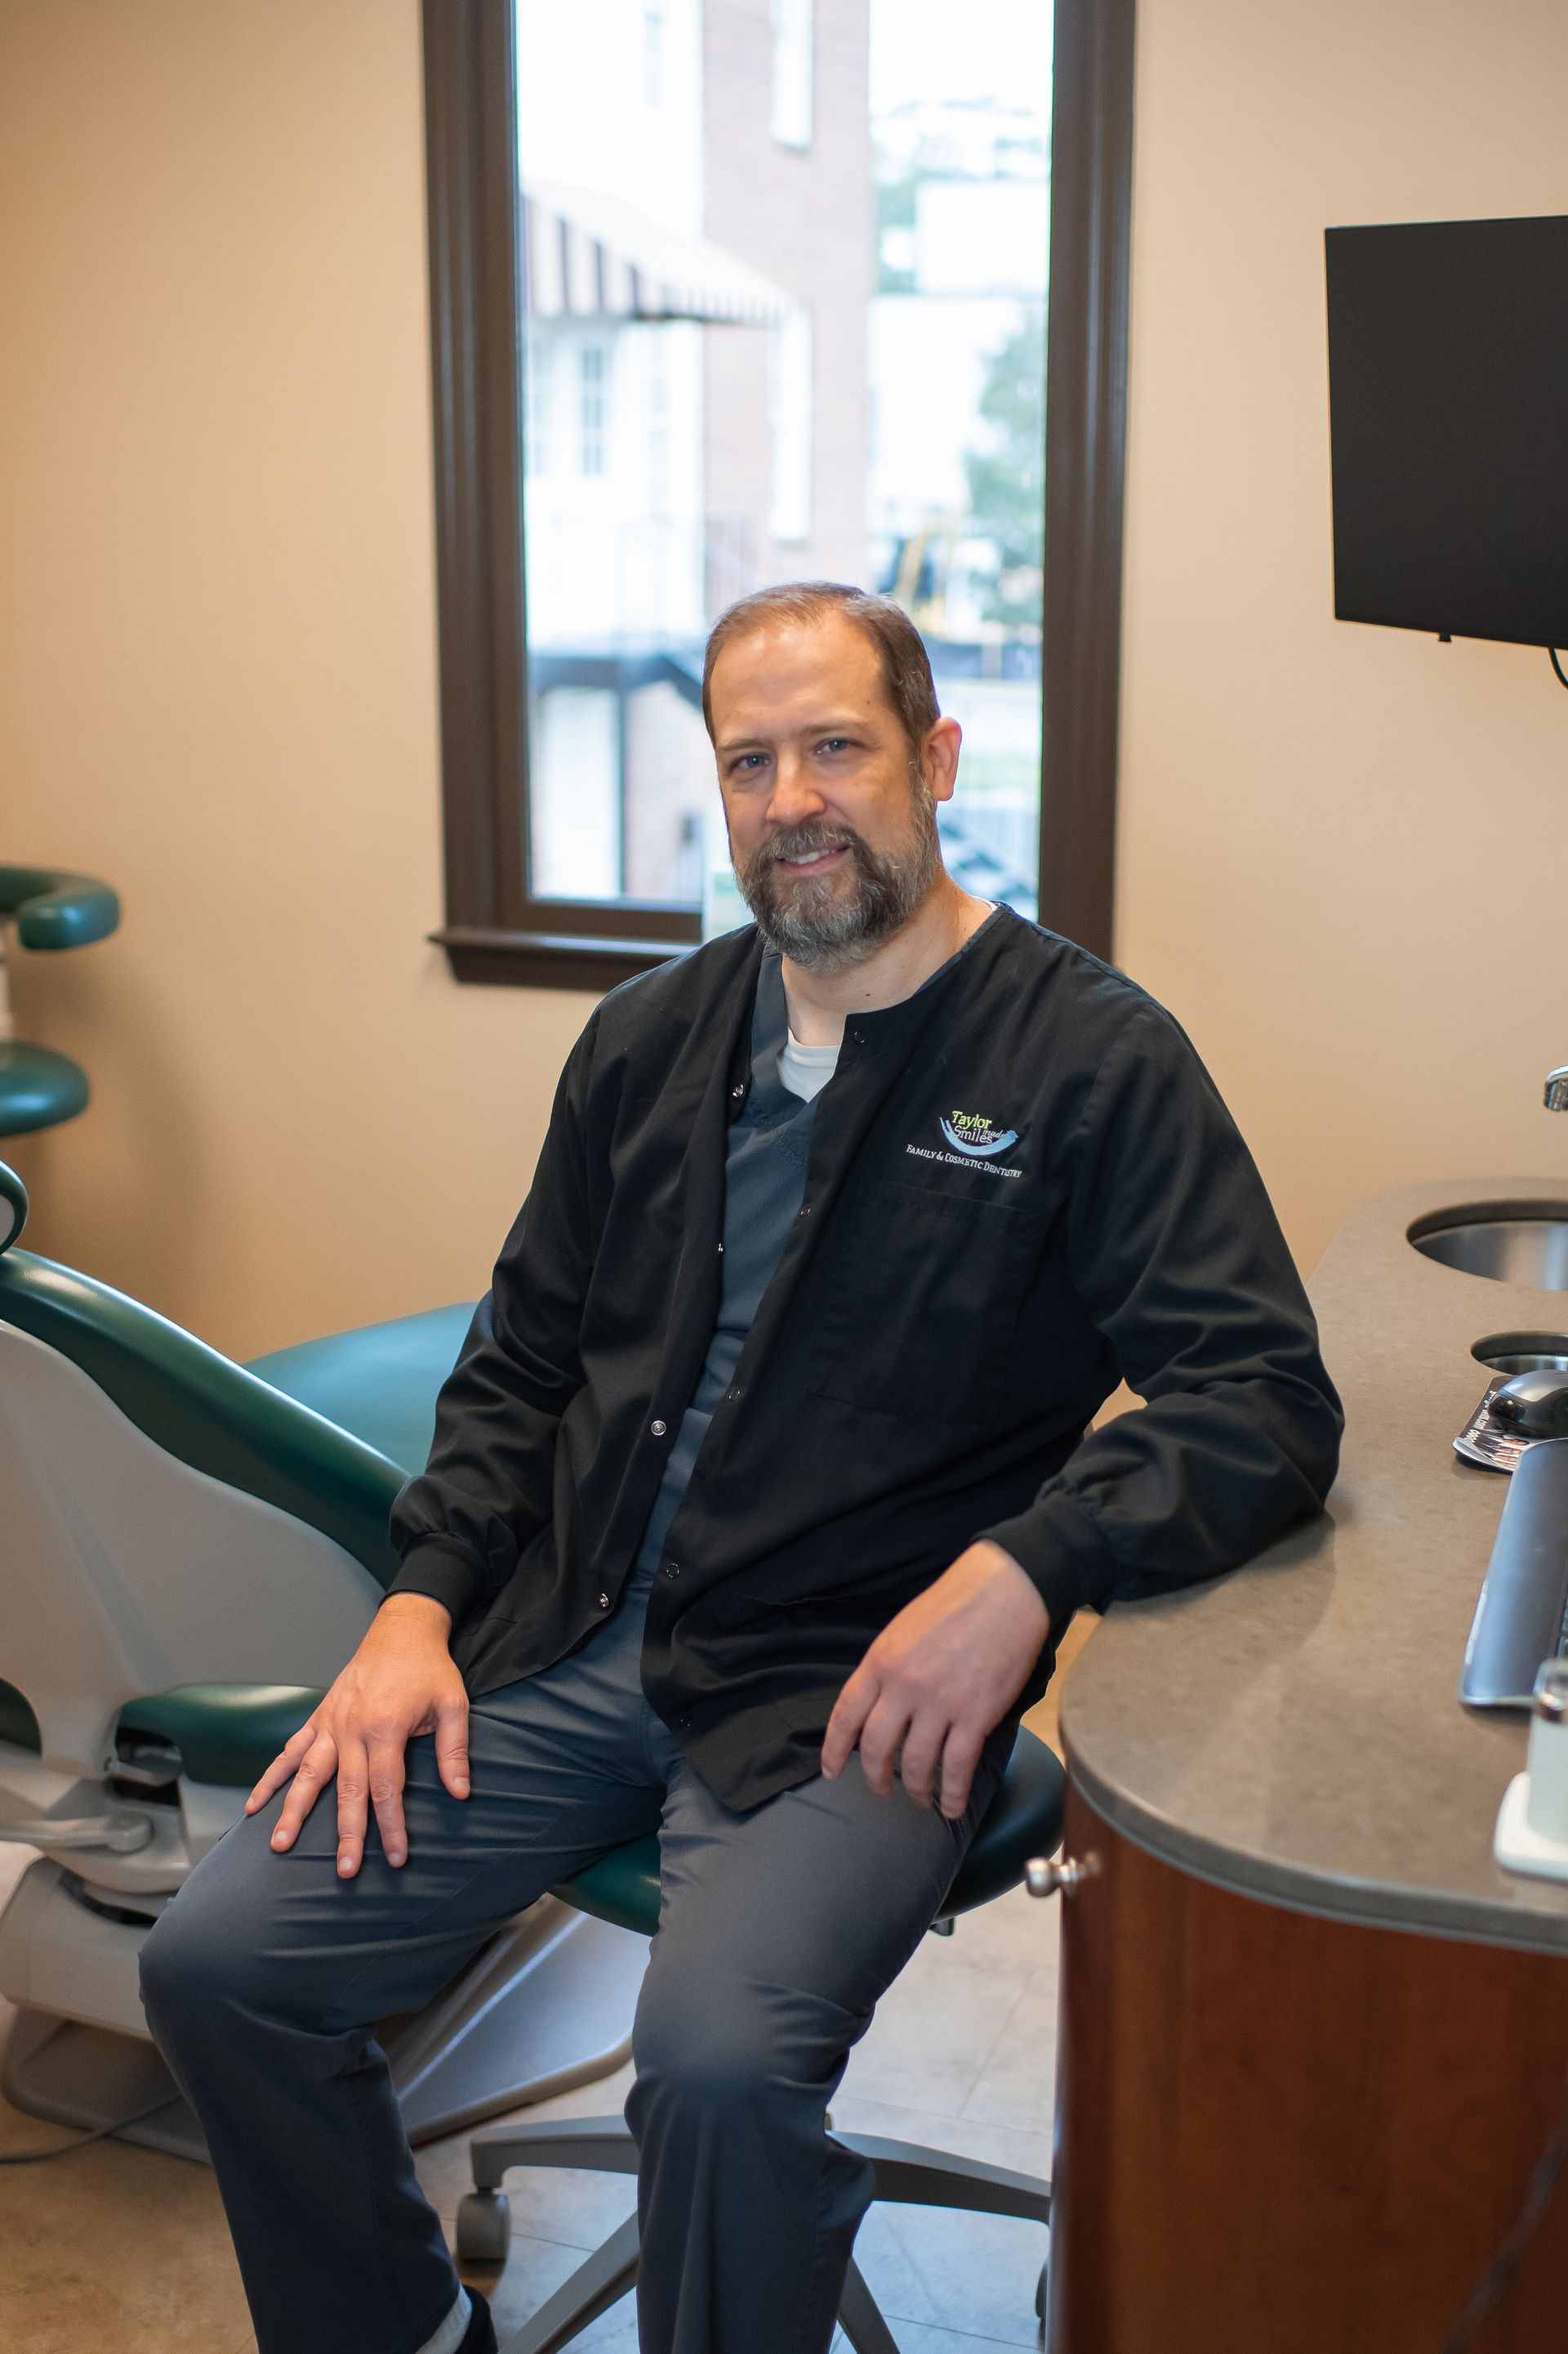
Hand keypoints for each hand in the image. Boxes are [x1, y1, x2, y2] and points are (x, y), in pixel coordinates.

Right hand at [244, 1595, 468, 1876]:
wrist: (402, 1629)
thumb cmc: (430, 1668)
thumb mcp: (453, 1703)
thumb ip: (454, 1749)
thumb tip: (460, 1792)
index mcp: (386, 1727)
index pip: (387, 1788)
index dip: (392, 1826)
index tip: (395, 1858)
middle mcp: (352, 1728)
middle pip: (347, 1790)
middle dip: (345, 1834)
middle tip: (343, 1871)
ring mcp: (330, 1723)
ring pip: (307, 1774)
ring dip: (293, 1811)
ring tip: (280, 1845)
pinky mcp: (319, 1717)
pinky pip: (290, 1750)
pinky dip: (271, 1777)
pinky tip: (255, 1805)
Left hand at [821, 1542, 1049, 1820]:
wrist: (1005, 1593)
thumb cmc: (955, 1604)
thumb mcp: (902, 1629)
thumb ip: (887, 1667)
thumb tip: (879, 1704)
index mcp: (881, 1661)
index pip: (846, 1714)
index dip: (835, 1749)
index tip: (831, 1771)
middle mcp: (904, 1687)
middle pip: (876, 1747)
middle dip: (875, 1777)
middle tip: (880, 1789)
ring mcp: (939, 1704)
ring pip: (915, 1764)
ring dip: (915, 1789)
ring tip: (919, 1798)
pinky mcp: (975, 1717)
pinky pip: (957, 1767)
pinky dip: (952, 1794)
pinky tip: (951, 1806)